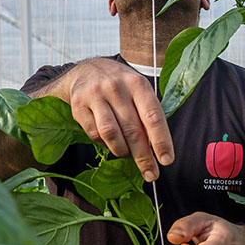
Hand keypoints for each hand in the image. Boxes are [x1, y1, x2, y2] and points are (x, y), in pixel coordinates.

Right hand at [60, 58, 173, 180]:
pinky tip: (110, 142)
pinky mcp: (78, 105)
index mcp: (137, 84)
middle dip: (143, 156)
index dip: (161, 141)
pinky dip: (104, 144)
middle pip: (132, 130)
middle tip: (150, 174)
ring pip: (111, 134)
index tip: (166, 160)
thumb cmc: (120, 86)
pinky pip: (94, 134)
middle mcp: (116, 87)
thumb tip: (156, 149)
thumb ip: (147, 115)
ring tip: (127, 155)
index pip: (153, 116)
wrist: (87, 70)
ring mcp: (95, 95)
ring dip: (122, 151)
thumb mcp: (138, 91)